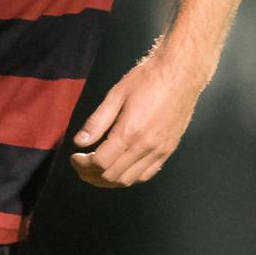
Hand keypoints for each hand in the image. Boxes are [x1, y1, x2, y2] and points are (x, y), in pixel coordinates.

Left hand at [69, 53, 203, 187]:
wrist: (180, 73)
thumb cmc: (148, 79)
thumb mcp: (116, 94)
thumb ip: (96, 121)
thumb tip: (79, 142)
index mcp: (130, 131)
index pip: (100, 162)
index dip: (82, 164)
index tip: (75, 157)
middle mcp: (145, 146)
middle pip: (112, 175)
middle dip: (91, 175)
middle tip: (80, 166)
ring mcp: (159, 150)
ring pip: (129, 179)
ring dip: (108, 180)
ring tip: (95, 171)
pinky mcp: (168, 150)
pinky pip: (146, 174)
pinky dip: (129, 177)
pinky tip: (119, 169)